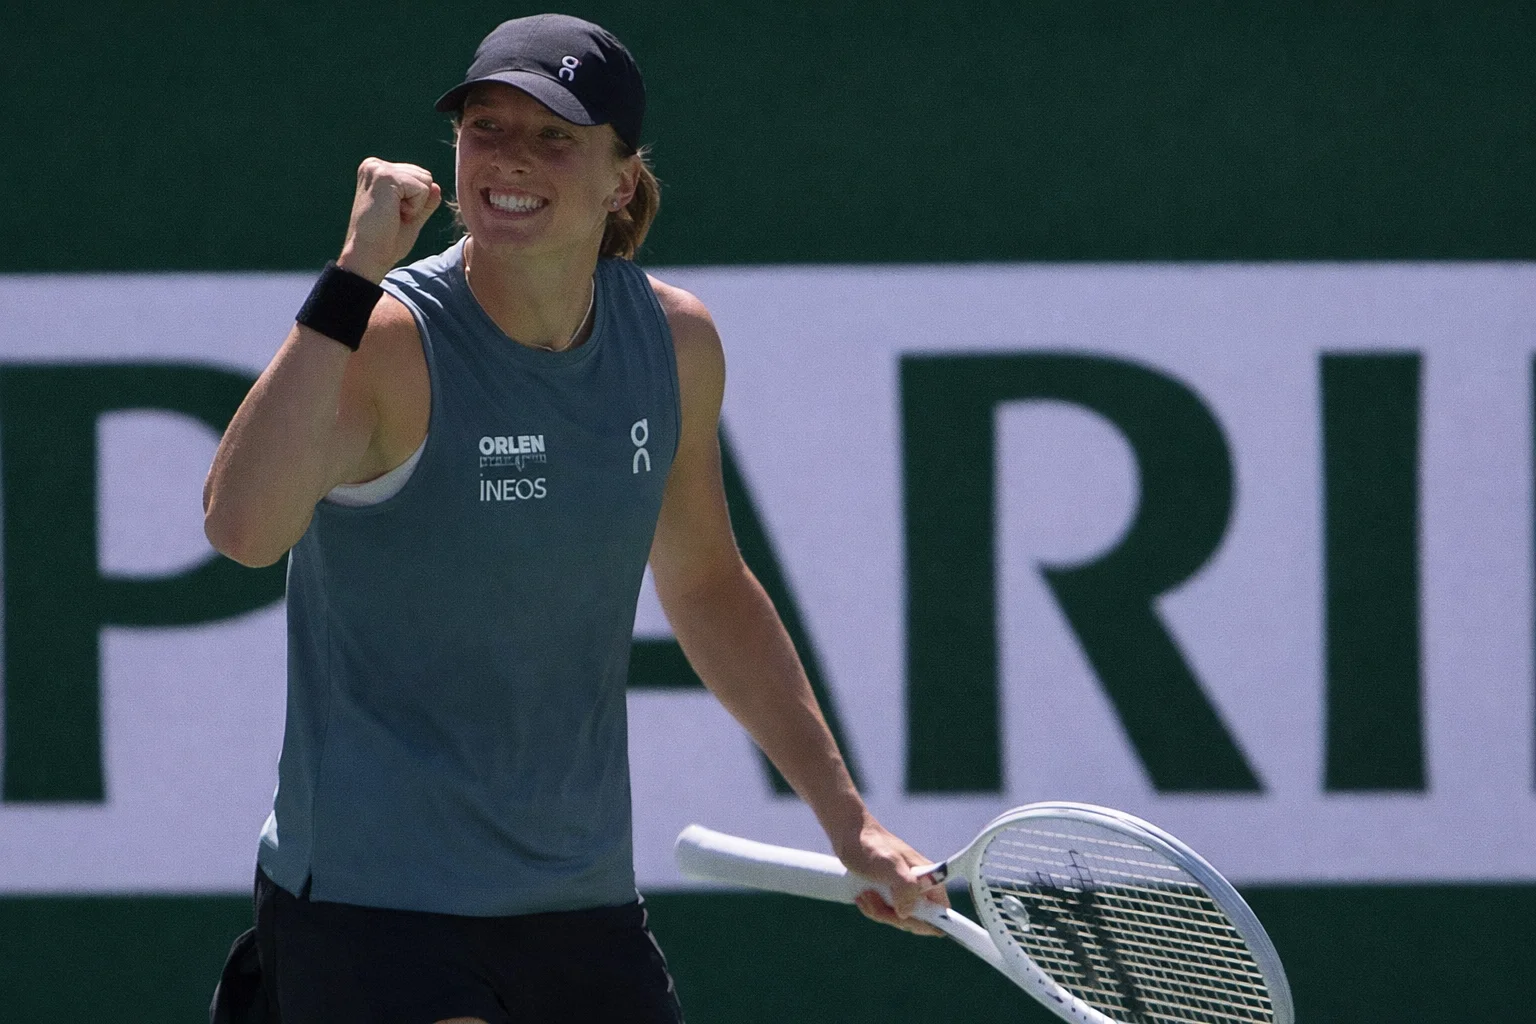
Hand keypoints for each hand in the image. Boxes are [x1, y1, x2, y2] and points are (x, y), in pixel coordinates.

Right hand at [337, 158, 441, 282]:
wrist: (368, 256)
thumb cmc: (386, 241)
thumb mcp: (411, 219)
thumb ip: (424, 202)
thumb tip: (436, 186)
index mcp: (377, 171)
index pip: (419, 177)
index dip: (416, 202)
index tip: (393, 215)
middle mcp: (375, 165)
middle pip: (425, 176)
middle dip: (418, 201)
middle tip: (394, 216)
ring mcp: (378, 168)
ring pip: (425, 181)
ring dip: (416, 205)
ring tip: (392, 215)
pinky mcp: (385, 176)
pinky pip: (423, 188)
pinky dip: (415, 207)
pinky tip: (394, 214)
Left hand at [835, 819, 949, 936]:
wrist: (850, 834)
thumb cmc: (871, 845)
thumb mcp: (889, 864)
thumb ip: (906, 887)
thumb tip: (906, 913)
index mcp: (930, 880)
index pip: (943, 914)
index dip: (929, 923)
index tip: (903, 917)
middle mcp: (921, 887)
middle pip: (917, 921)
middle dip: (893, 916)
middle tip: (874, 897)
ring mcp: (906, 892)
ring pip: (899, 919)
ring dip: (879, 911)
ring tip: (865, 893)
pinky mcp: (891, 894)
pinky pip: (887, 913)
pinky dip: (873, 909)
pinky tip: (862, 897)